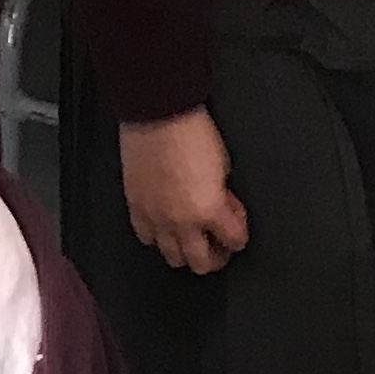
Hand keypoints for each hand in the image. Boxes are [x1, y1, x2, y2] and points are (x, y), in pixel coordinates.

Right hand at [118, 108, 247, 272]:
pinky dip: (157, 235)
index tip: (235, 221)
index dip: (238, 232)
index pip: (234, 241)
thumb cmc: (191, 130)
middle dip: (213, 256)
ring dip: (184, 250)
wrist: (158, 110)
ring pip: (171, 257)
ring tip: (189, 236)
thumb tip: (221, 206)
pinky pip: (145, 237)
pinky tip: (164, 223)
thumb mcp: (223, 166)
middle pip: (200, 263)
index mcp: (209, 210)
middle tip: (215, 243)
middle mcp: (181, 220)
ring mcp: (156, 216)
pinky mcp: (136, 206)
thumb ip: (222, 194)